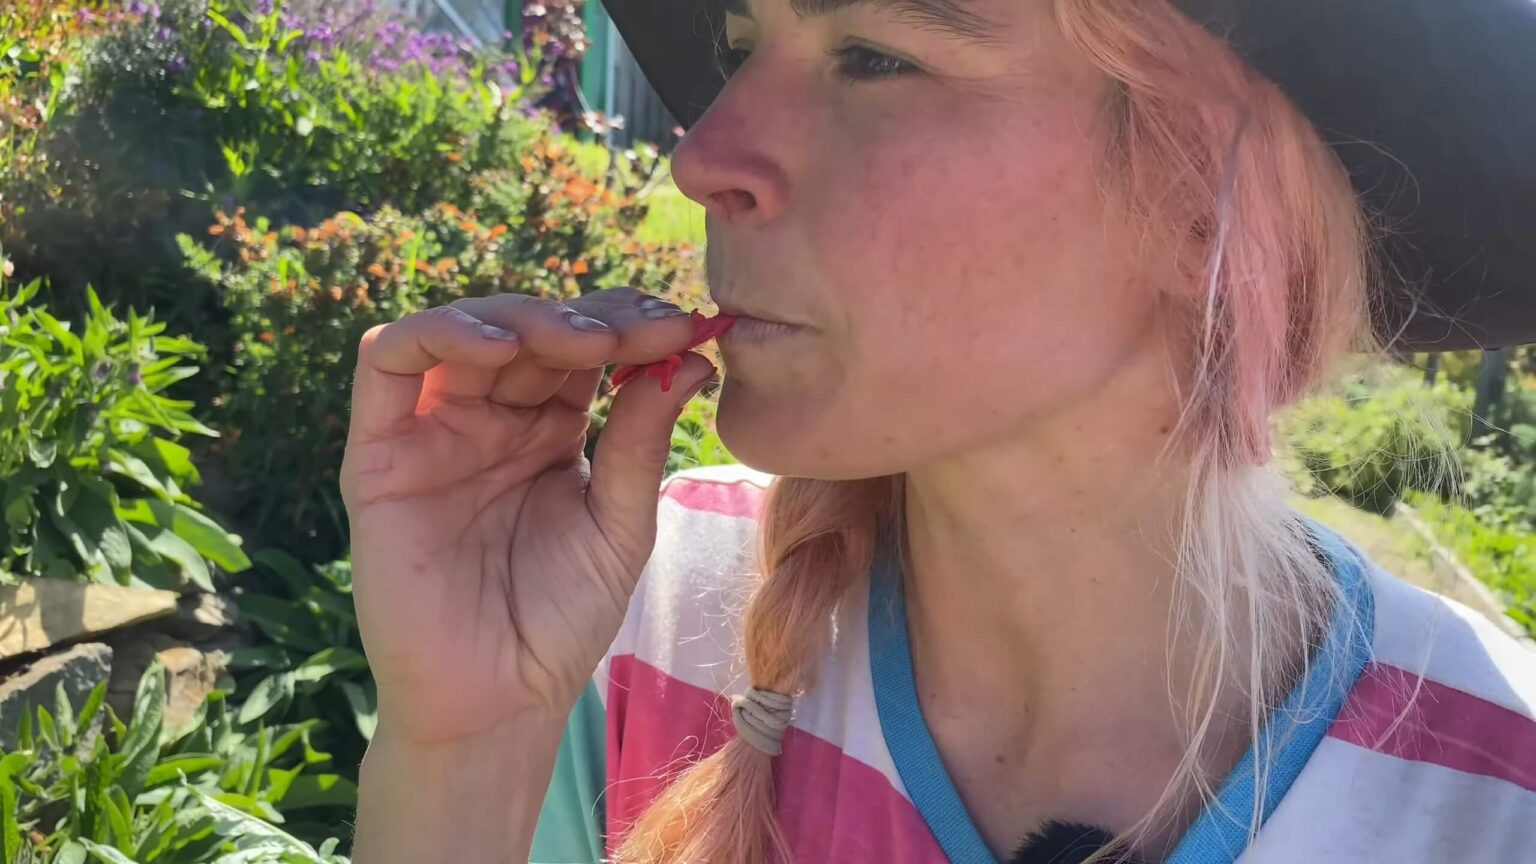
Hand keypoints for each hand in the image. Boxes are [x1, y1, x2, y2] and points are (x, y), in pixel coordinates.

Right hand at [340, 288, 714, 743]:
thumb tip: (693, 357)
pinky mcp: (379, 455)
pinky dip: (436, 334)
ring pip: (462, 330)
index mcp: (549, 429)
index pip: (584, 348)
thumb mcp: (620, 524)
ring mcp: (433, 432)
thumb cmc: (561, 622)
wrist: (500, 702)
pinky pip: (387, 366)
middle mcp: (489, 419)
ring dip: (524, 316)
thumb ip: (640, 440)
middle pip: (530, 328)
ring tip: (583, 338)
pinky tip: (499, 347)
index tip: (687, 328)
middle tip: (646, 328)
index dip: (631, 326)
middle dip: (591, 316)